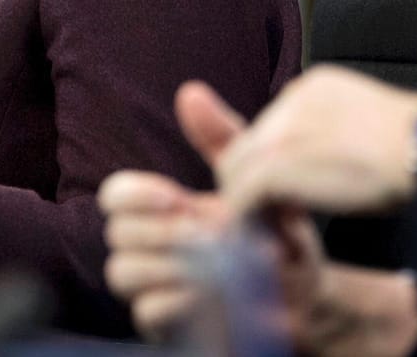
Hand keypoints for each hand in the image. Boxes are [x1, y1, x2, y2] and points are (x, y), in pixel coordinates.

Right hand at [100, 82, 325, 342]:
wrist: (302, 290)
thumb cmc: (274, 232)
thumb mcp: (255, 181)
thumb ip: (220, 137)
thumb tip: (190, 91)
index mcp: (161, 211)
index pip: (115, 196)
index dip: (135, 194)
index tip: (175, 195)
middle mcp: (148, 247)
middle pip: (117, 234)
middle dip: (163, 232)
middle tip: (209, 235)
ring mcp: (152, 287)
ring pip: (124, 272)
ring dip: (171, 265)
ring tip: (216, 263)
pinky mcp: (162, 326)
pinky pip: (147, 311)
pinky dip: (179, 299)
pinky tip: (213, 292)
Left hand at [214, 66, 416, 216]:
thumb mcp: (372, 126)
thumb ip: (341, 134)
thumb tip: (339, 158)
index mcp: (314, 88)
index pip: (274, 126)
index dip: (278, 163)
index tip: (294, 193)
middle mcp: (290, 102)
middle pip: (248, 145)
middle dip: (256, 182)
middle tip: (278, 217)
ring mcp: (280, 133)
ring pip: (236, 170)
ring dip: (249, 204)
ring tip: (275, 233)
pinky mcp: (276, 164)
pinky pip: (242, 197)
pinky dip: (251, 222)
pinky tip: (274, 241)